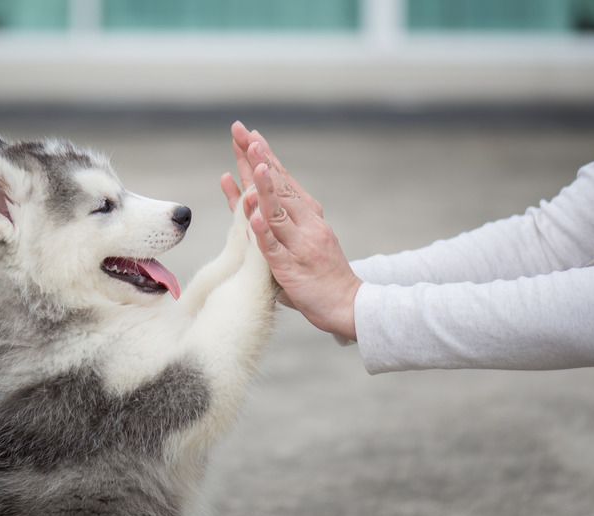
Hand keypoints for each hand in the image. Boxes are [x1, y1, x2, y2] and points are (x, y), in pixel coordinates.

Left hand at [222, 122, 361, 340]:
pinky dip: (263, 233)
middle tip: (244, 134)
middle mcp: (306, 224)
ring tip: (252, 163)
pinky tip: (253, 217)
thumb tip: (257, 204)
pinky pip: (274, 249)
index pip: (283, 180)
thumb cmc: (322, 274)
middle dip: (259, 159)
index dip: (265, 157)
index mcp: (308, 216)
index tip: (250, 135)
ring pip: (277, 212)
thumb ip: (280, 223)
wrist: (349, 305)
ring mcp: (299, 245)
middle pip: (278, 187)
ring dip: (264, 187)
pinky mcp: (291, 269)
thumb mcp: (303, 240)